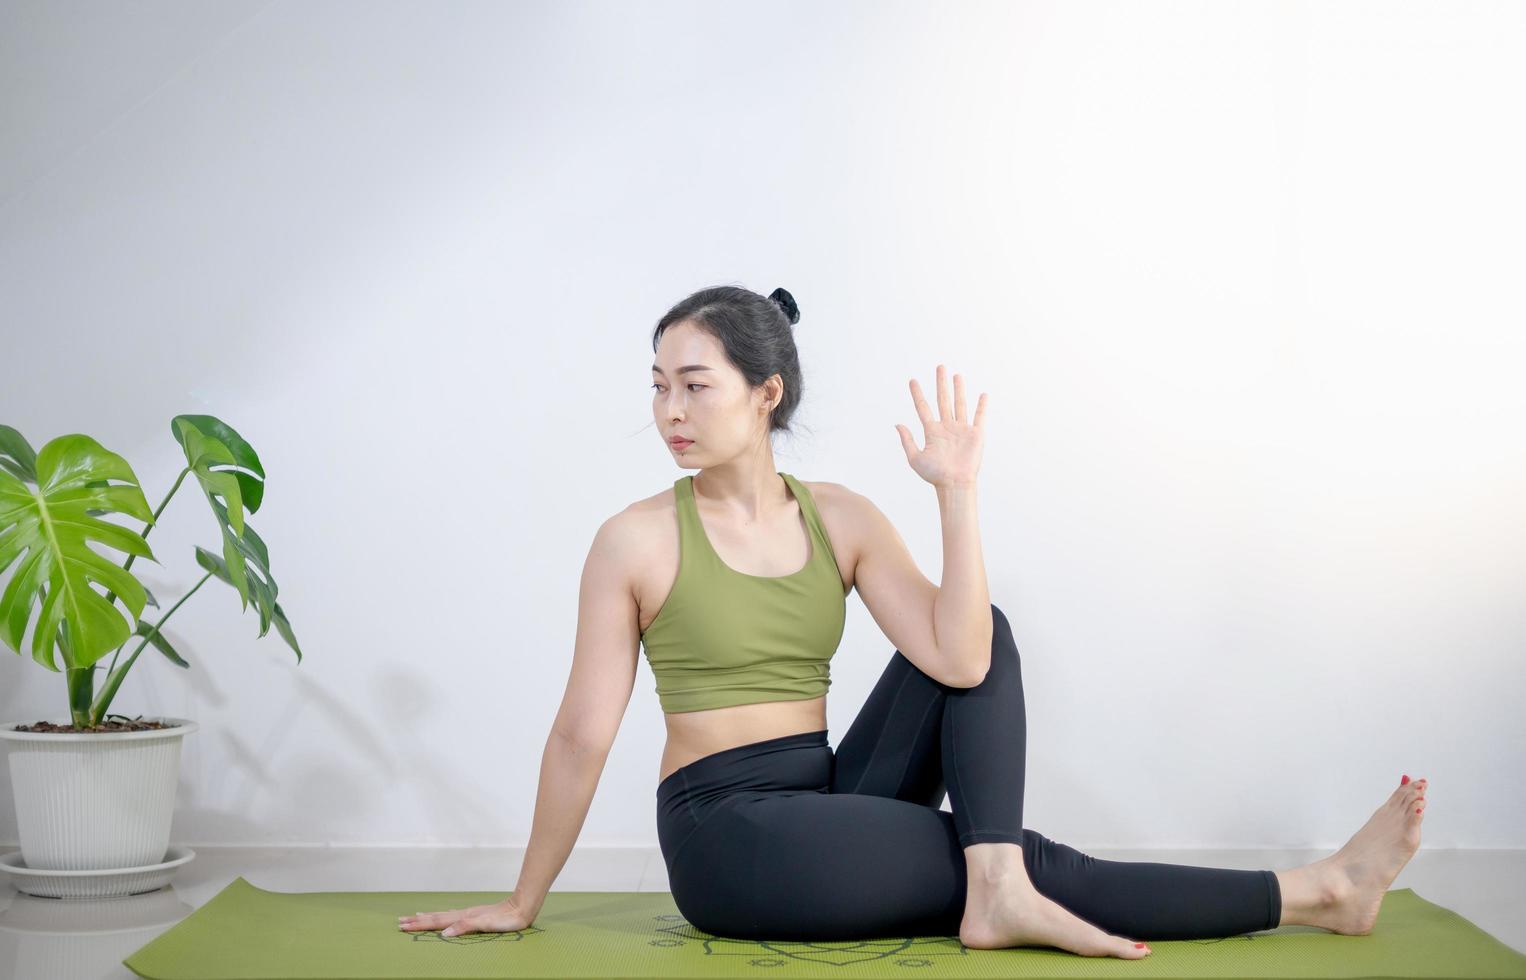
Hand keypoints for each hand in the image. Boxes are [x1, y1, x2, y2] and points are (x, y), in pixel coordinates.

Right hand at [398, 893, 535, 936]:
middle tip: (400, 922)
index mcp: (463, 918)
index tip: (403, 926)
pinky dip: (443, 917)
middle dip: (418, 921)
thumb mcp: (486, 924)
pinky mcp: (476, 916)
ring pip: (444, 916)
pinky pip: (453, 917)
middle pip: (436, 918)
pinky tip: (444, 918)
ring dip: (428, 918)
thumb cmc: (507, 918)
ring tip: (415, 917)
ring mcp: (470, 914)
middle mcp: (464, 914)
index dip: (420, 925)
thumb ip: (465, 927)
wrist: (522, 907)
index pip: (437, 922)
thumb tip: (444, 934)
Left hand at [895, 364, 987, 487]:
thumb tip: (897, 424)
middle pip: (943, 400)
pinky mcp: (975, 434)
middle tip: (940, 367)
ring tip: (956, 375)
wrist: (954, 484)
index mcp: (932, 431)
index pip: (923, 407)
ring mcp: (961, 430)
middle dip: (941, 383)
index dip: (917, 394)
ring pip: (960, 404)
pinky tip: (982, 395)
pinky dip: (981, 406)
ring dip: (958, 389)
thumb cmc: (935, 475)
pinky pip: (979, 417)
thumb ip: (907, 440)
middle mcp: (947, 427)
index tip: (912, 380)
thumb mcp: (915, 458)